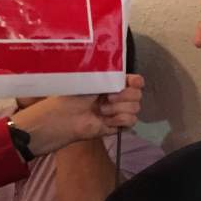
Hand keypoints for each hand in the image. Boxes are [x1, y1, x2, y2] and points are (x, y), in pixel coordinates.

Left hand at [14, 75, 144, 156]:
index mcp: (111, 83)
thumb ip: (108, 76)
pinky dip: (120, 120)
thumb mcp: (89, 80)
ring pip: (135, 108)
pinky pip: (130, 121)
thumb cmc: (71, 97)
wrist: (63, 118)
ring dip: (119, 108)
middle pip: (137, 95)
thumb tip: (124, 75)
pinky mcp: (116, 126)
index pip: (135, 81)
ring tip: (101, 111)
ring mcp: (117, 112)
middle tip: (106, 97)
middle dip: (125, 95)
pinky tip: (106, 120)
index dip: (136, 81)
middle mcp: (117, 97)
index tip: (131, 82)